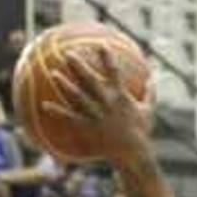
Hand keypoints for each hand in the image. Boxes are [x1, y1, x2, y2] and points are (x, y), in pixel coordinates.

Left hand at [39, 43, 154, 166]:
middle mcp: (107, 102)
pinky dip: (57, 112)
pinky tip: (44, 105)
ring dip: (65, 85)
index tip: (100, 43)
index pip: (114, 71)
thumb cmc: (141, 132)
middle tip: (67, 53)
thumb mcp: (148, 111)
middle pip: (90, 80)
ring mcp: (96, 115)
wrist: (133, 153)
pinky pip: (70, 118)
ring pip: (78, 97)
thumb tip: (153, 79)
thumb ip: (150, 93)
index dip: (107, 57)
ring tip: (53, 74)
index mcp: (121, 96)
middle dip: (79, 65)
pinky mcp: (88, 127)